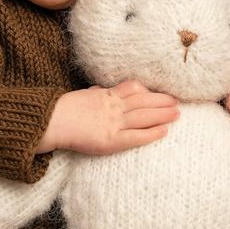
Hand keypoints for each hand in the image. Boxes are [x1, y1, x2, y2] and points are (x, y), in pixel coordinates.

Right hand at [37, 80, 179, 154]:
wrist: (51, 121)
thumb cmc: (63, 110)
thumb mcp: (83, 96)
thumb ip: (96, 93)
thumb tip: (101, 90)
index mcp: (106, 95)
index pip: (132, 89)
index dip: (148, 90)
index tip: (161, 90)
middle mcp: (113, 107)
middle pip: (143, 101)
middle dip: (162, 101)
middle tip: (178, 100)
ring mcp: (114, 123)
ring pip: (144, 116)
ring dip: (162, 114)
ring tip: (177, 113)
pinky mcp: (112, 140)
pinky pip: (136, 136)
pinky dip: (152, 133)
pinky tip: (164, 131)